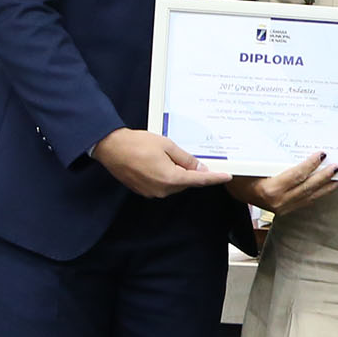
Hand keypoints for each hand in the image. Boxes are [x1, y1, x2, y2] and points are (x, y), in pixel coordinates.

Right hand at [92, 128, 230, 197]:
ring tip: (166, 155)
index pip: (198, 180)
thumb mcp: (166, 145)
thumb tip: (199, 167)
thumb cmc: (136, 144)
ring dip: (177, 173)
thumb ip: (185, 158)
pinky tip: (158, 162)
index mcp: (170, 178)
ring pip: (174, 184)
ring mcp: (152, 192)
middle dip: (191, 171)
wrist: (111, 148)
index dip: (214, 178)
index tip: (226, 176)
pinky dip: (166, 176)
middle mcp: (162, 190)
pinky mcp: (144, 191)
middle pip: (186, 182)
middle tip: (191, 157)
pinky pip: (162, 185)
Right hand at [230, 151, 337, 215]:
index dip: (310, 165)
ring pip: (309, 197)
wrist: (233, 193)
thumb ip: (266, 157)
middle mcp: (278, 201)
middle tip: (337, 167)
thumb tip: (285, 142)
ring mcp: (282, 208)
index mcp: (269, 189)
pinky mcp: (285, 211)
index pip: (296, 175)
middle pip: (307, 187)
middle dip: (324, 177)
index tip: (321, 155)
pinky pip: (305, 202)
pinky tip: (326, 188)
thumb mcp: (249, 165)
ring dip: (326, 188)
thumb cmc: (239, 176)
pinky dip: (318, 194)